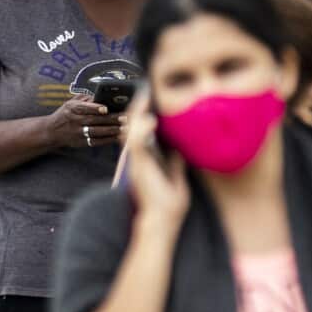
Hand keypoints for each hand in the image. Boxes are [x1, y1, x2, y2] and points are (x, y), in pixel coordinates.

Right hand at [47, 95, 124, 148]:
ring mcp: (78, 133)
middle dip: (111, 119)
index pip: (84, 108)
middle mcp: (75, 121)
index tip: (105, 108)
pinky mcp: (81, 142)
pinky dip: (108, 140)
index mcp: (72, 108)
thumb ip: (85, 99)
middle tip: (125, 117)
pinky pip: (96, 142)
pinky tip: (118, 137)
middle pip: (94, 120)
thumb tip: (101, 97)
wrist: (52, 131)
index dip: (95, 108)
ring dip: (112, 130)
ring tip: (125, 128)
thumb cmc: (65, 114)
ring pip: (96, 132)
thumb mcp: (71, 102)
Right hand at [124, 96, 188, 221]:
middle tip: (145, 89)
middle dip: (139, 108)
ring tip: (144, 94)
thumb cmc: (168, 205)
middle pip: (135, 127)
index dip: (146, 116)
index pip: (143, 134)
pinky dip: (140, 128)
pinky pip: (136, 142)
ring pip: (132, 130)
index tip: (152, 100)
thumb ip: (175, 164)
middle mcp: (138, 159)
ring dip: (137, 112)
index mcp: (146, 161)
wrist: (162, 221)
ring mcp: (136, 162)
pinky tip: (149, 118)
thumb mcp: (176, 179)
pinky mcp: (137, 166)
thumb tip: (179, 151)